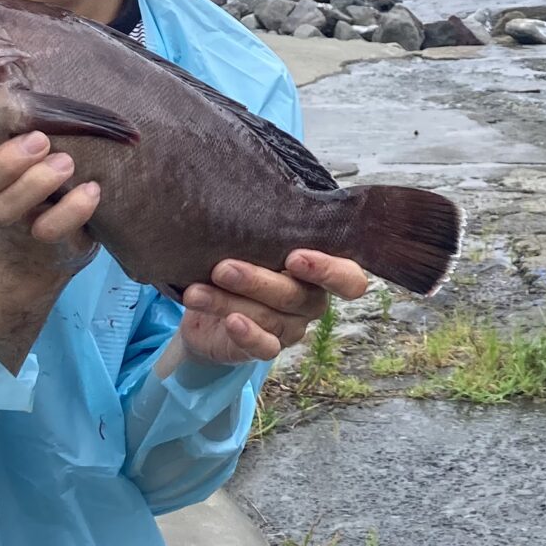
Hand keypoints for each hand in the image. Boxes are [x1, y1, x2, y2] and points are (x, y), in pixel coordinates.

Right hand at [0, 132, 100, 368]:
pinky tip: (92, 189)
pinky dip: (73, 209)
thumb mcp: (34, 159)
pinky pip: (51, 230)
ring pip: (4, 210)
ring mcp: (19, 225)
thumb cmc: (47, 186)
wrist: (60, 246)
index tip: (22, 127)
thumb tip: (40, 93)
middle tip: (41, 140)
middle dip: (3, 162)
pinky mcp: (51, 243)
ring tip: (66, 162)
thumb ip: (30, 134)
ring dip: (36, 182)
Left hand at [176, 250, 368, 369]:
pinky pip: (265, 348)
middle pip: (297, 296)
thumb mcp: (252, 240)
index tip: (294, 257)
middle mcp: (311, 300)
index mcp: (319, 270)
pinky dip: (247, 335)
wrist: (206, 301)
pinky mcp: (267, 347)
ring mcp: (292, 327)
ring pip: (270, 317)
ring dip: (229, 302)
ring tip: (197, 291)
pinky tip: (229, 322)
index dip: (328, 270)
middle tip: (223, 268)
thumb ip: (261, 231)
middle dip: (257, 281)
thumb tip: (245, 198)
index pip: (348, 278)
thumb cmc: (239, 257)